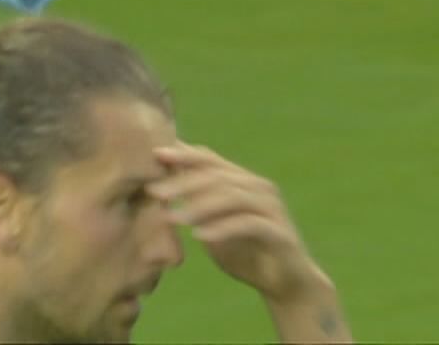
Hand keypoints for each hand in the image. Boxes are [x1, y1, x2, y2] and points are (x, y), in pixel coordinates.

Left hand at [150, 143, 327, 304]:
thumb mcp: (214, 226)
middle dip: (183, 182)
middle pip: (217, 175)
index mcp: (243, 181)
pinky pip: (248, 224)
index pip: (210, 159)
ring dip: (199, 206)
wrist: (285, 283)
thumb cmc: (244, 251)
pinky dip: (222, 228)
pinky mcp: (280, 232)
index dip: (183, 155)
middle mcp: (259, 188)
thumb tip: (159, 186)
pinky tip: (200, 236)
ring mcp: (272, 208)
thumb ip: (195, 206)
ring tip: (173, 218)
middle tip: (155, 192)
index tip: (154, 156)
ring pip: (232, 196)